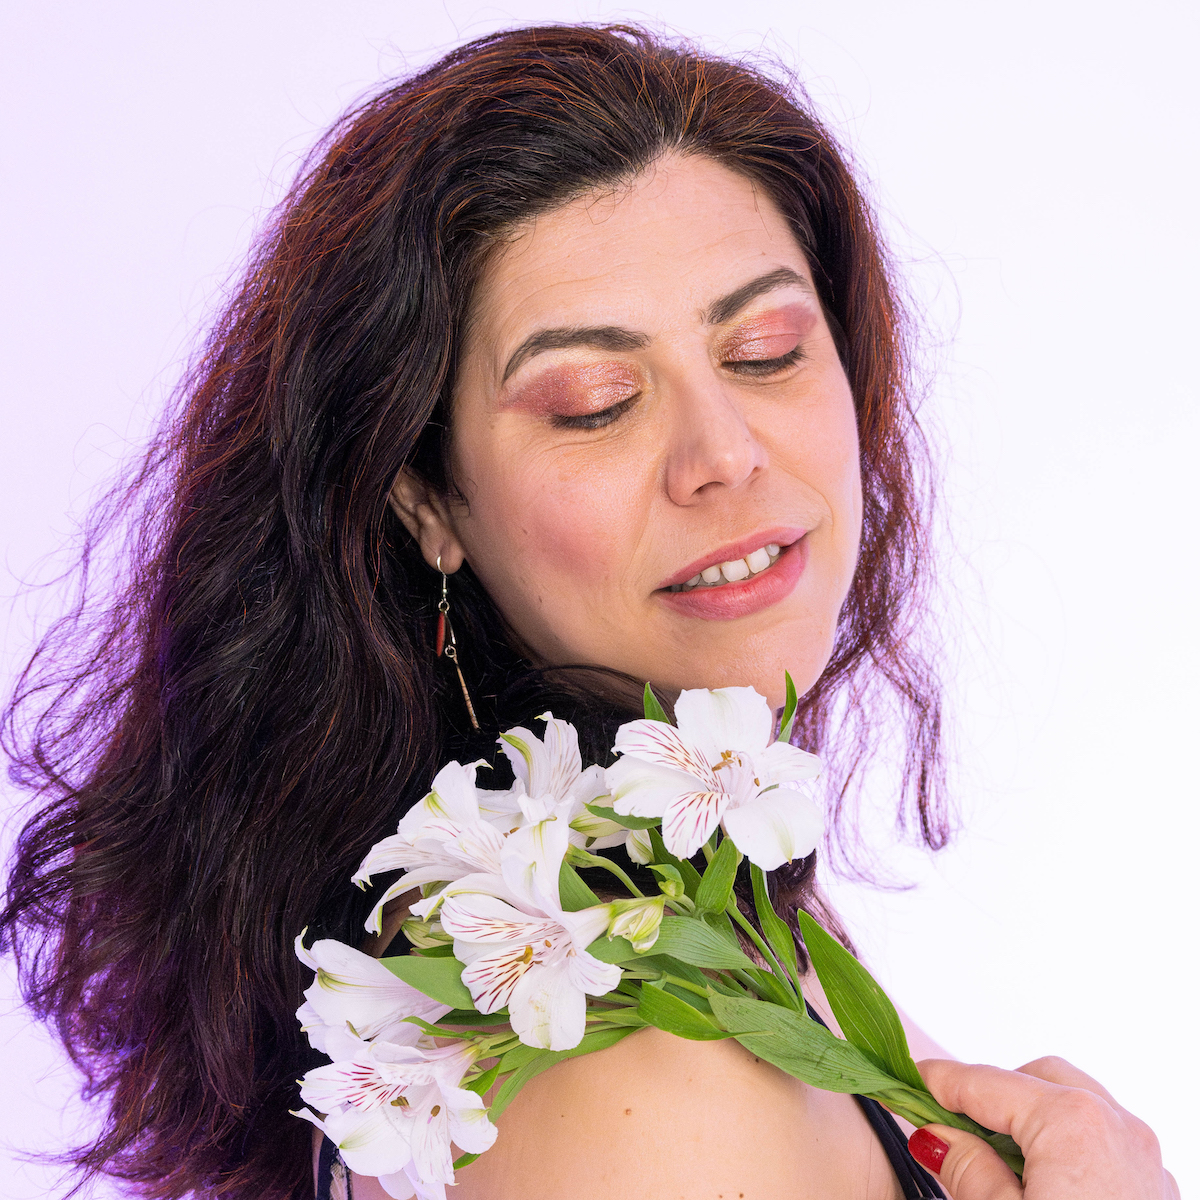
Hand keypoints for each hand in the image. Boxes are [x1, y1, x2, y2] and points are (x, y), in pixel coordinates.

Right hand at [906, 1057, 1178, 1199]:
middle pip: (1038, 1079)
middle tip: (945, 1127)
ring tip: (989, 1162)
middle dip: (990, 1095)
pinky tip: (1038, 1189)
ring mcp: (1146, 1163)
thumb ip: (965, 1168)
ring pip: (1078, 1107)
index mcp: (1073, 1122)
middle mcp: (1118, 1128)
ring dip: (1031, 1120)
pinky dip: (1065, 1149)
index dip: (935, 1082)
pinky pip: (1105, 1145)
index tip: (901, 1084)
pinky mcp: (1156, 1196)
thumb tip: (937, 1136)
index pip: (984, 1081)